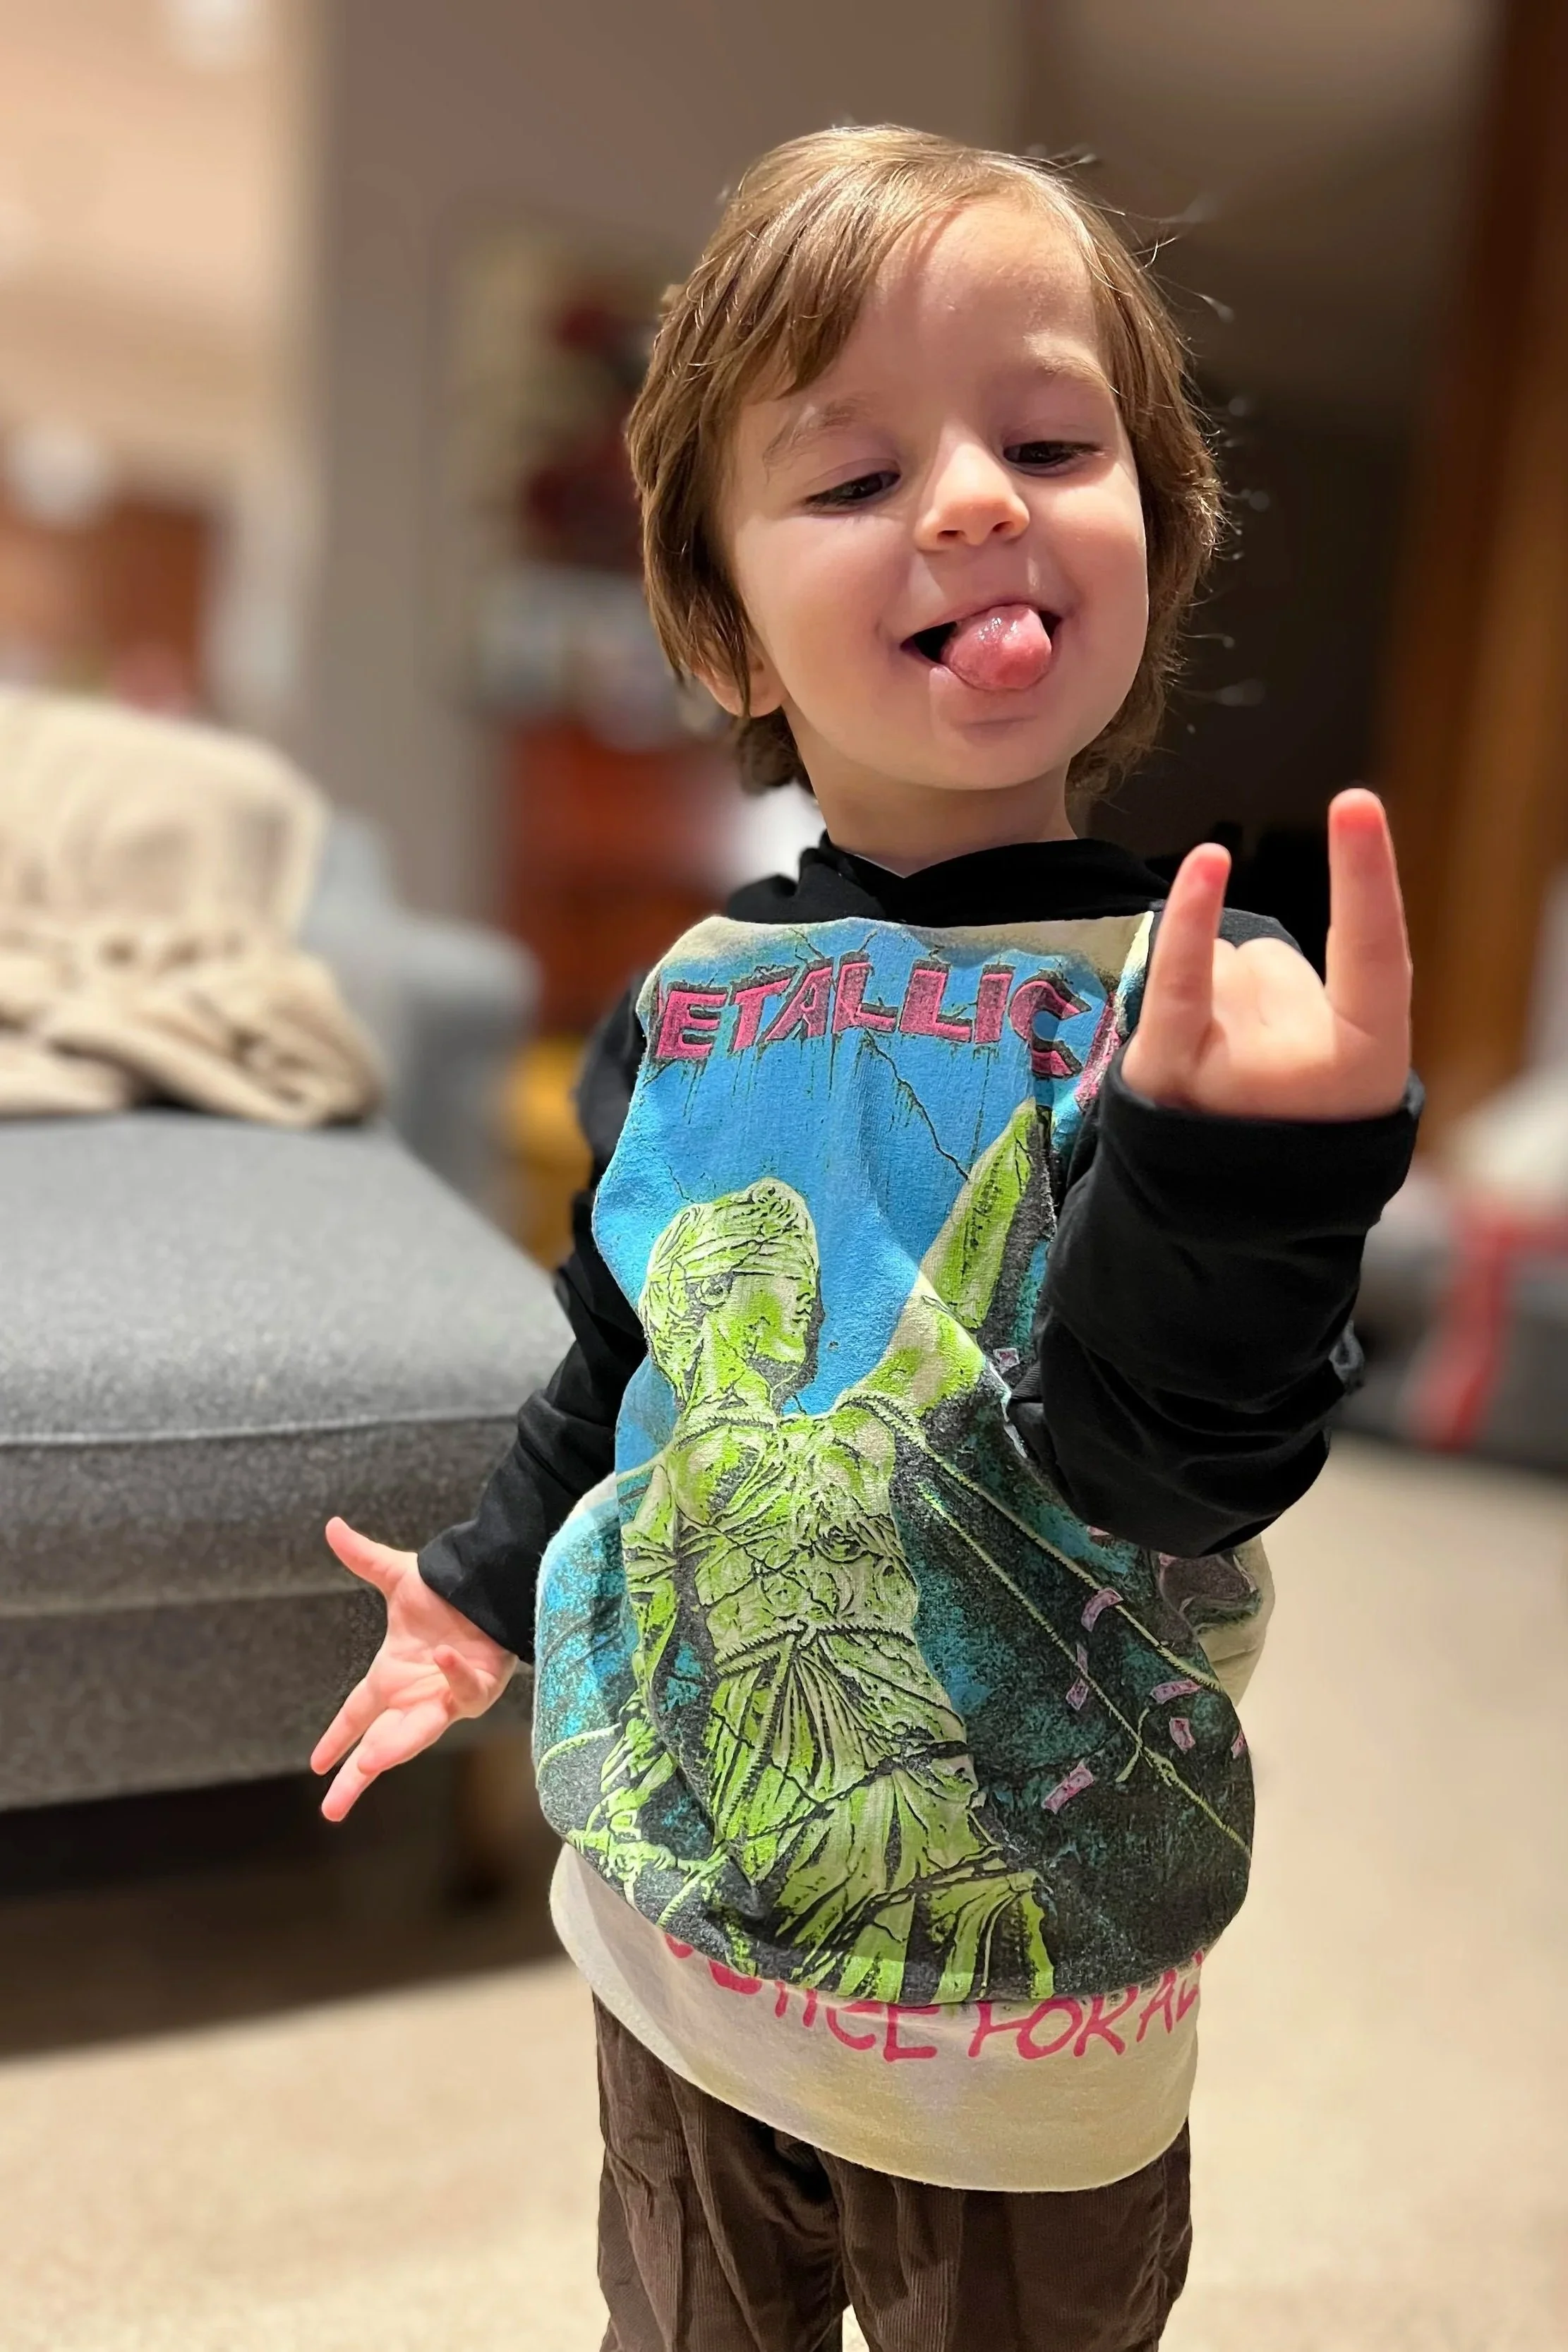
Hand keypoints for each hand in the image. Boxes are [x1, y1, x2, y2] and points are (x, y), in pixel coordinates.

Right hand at [310, 1517, 516, 1820]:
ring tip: (371, 1763)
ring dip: (396, 1747)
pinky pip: (465, 1689)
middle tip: (332, 1808)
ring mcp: (446, 1695)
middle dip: (358, 1775)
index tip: (316, 1765)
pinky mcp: (478, 1685)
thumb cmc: (446, 1588)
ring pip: (418, 1732)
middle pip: (380, 1743)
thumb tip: (332, 1526)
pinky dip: (454, 1674)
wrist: (490, 1582)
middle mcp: (415, 1694)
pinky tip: (444, 1657)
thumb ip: (364, 1558)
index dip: (336, 1740)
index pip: (356, 1716)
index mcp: (391, 1676)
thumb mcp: (399, 1575)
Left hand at [1120, 788, 1410, 1120]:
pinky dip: (1191, 915)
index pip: (1371, 952)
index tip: (1355, 803)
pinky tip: (1207, 865)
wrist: (1221, 1214)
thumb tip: (1228, 951)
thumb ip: (1313, 996)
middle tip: (1263, 1073)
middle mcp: (1297, 1069)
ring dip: (1218, 999)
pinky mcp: (1166, 1071)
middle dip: (1268, 994)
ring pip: (1223, 967)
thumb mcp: (1333, 1065)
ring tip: (1218, 1078)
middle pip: (1276, 962)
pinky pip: (1181, 972)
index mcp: (1365, 1066)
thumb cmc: (1289, 1120)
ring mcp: (1227, 1071)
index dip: (1365, 875)